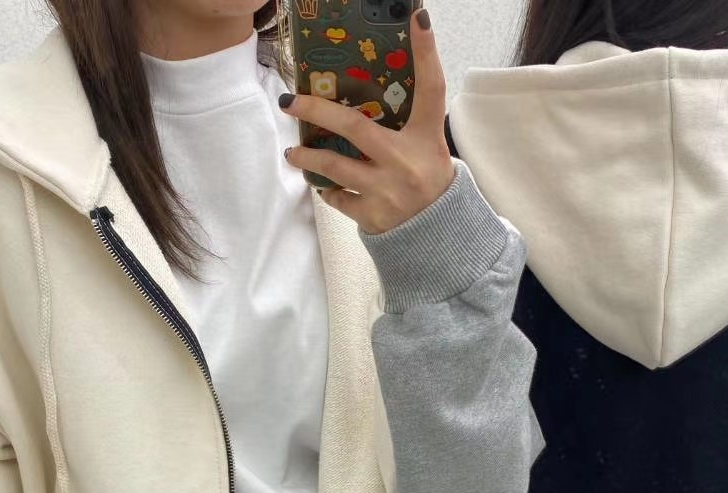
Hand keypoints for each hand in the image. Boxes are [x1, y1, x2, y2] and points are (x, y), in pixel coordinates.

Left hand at [281, 6, 453, 234]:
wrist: (437, 234)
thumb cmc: (427, 181)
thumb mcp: (428, 147)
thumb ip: (405, 122)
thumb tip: (368, 91)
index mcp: (427, 138)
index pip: (431, 89)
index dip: (426, 52)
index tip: (417, 17)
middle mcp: (406, 162)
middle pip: (355, 127)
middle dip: (317, 111)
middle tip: (289, 102)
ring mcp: (388, 191)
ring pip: (336, 167)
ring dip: (308, 158)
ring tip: (292, 153)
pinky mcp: (374, 216)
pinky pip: (339, 198)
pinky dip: (329, 191)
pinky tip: (324, 185)